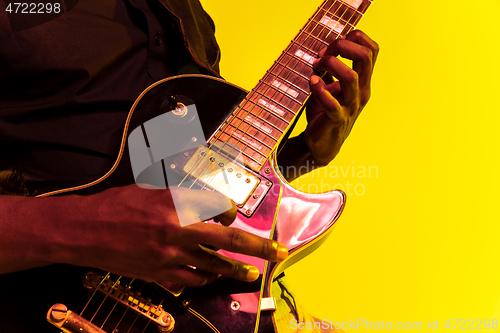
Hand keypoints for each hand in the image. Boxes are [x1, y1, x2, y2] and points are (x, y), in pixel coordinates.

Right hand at [57, 185, 286, 286]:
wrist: (83, 231)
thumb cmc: (115, 205)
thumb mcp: (151, 189)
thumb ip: (181, 195)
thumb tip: (205, 198)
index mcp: (177, 204)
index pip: (222, 208)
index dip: (231, 210)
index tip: (232, 212)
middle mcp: (178, 231)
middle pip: (229, 241)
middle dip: (259, 248)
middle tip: (279, 252)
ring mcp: (169, 256)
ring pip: (213, 266)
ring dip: (234, 270)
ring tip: (250, 273)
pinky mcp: (158, 274)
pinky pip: (191, 281)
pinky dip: (204, 279)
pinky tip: (211, 278)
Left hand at [306, 30, 378, 165]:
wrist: (322, 145)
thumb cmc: (325, 114)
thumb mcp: (329, 87)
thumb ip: (329, 70)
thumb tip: (322, 53)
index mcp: (363, 81)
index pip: (372, 49)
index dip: (353, 39)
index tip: (332, 46)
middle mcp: (361, 92)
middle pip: (365, 56)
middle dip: (342, 45)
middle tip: (324, 53)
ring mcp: (351, 106)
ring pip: (351, 77)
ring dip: (331, 64)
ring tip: (316, 66)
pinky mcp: (337, 120)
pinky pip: (332, 104)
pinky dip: (321, 90)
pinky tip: (312, 81)